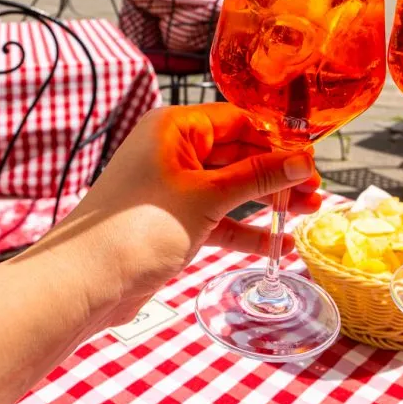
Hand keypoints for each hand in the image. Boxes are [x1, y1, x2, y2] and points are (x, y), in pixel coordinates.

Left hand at [40, 104, 320, 326]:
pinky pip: (219, 219)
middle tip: (317, 190)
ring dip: (268, 201)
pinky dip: (247, 230)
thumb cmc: (138, 226)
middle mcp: (173, 152)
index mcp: (175, 129)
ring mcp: (173, 189)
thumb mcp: (207, 196)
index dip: (278, 139)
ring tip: (309, 213)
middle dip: (278, 173)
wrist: (85, 282)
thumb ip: (258, 177)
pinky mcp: (173, 223)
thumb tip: (303, 159)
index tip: (312, 158)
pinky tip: (280, 243)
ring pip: (232, 189)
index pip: (238, 121)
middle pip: (239, 155)